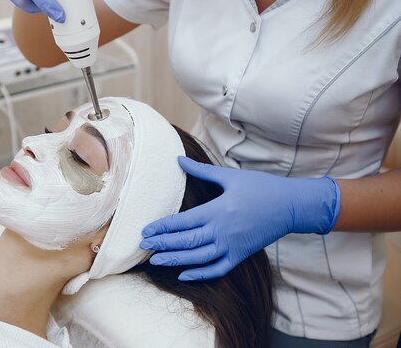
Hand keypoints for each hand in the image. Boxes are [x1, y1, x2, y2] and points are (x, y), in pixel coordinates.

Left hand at [140, 156, 340, 280]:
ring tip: (156, 261)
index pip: (182, 222)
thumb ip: (201, 171)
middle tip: (142, 246)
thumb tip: (178, 159)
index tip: (145, 231)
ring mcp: (232, 246)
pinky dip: (201, 274)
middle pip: (186, 241)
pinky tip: (184, 275)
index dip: (162, 227)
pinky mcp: (241, 255)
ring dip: (175, 260)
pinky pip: (218, 268)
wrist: (291, 206)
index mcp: (217, 210)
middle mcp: (222, 231)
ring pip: (198, 258)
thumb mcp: (230, 177)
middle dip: (162, 244)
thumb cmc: (261, 187)